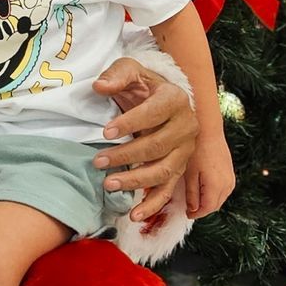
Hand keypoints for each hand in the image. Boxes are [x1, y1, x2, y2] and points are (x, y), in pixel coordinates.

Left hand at [90, 57, 195, 224]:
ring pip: (163, 171)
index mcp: (175, 99)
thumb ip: (116, 74)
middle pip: (157, 146)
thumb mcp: (130, 70)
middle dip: (126, 156)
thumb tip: (99, 87)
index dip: (130, 124)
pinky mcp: (179, 168)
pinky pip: (168, 191)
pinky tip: (134, 215)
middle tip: (98, 161)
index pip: (153, 113)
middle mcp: (186, 126)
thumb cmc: (142, 85)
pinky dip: (152, 206)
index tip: (105, 132)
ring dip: (135, 181)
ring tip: (108, 184)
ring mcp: (185, 150)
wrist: (160, 98)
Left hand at [185, 133, 236, 218]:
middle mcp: (227, 184)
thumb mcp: (189, 173)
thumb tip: (192, 210)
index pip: (207, 209)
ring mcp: (231, 178)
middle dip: (202, 209)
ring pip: (220, 199)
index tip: (186, 213)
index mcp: (216, 186)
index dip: (195, 214)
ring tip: (194, 197)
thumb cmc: (196, 149)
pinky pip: (223, 190)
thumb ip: (191, 194)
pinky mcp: (231, 173)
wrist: (208, 130)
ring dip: (208, 202)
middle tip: (188, 207)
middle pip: (214, 206)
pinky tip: (203, 187)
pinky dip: (214, 193)